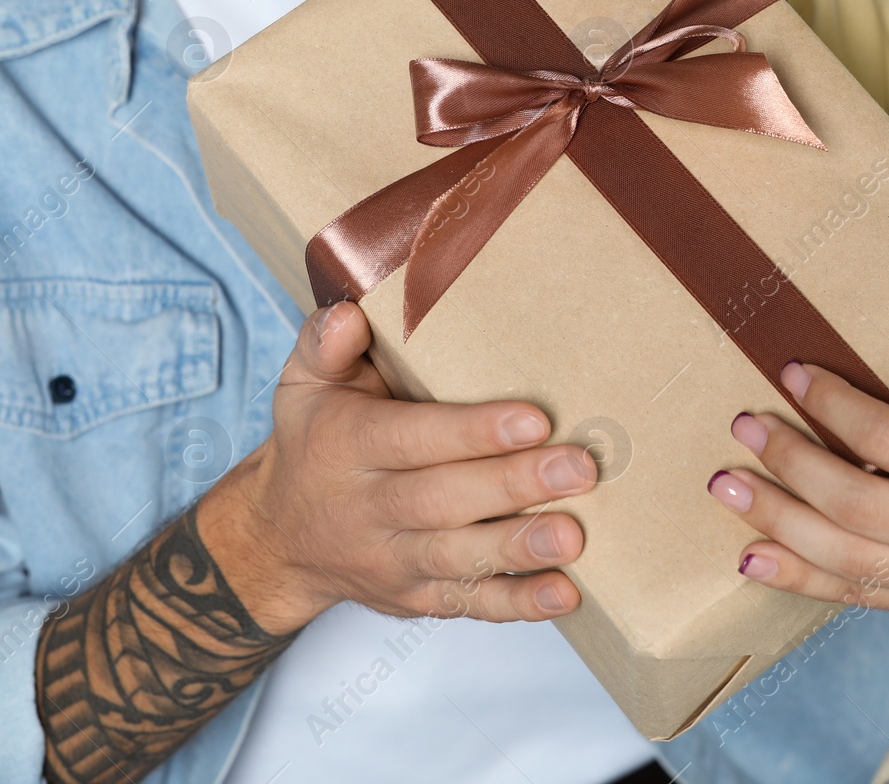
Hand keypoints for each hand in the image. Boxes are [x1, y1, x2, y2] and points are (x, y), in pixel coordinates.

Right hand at [198, 301, 595, 633]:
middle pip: (443, 501)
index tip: (533, 418)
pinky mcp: (418, 598)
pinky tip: (563, 594)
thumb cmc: (316, 440)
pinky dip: (517, 604)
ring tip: (574, 536)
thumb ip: (325, 346)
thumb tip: (349, 315)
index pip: (410, 439)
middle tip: (578, 469)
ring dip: (519, 549)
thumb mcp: (304, 386)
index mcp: (348, 447)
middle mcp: (370, 509)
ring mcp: (394, 561)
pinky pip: (468, 605)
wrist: (278, 536)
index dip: (471, 432)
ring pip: (458, 558)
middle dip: (512, 486)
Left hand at [706, 361, 888, 614]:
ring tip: (726, 483)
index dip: (835, 405)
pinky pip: (852, 595)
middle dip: (791, 461)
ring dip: (777, 519)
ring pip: (844, 557)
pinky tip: (752, 556)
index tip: (794, 374)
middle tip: (746, 423)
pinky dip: (797, 579)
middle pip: (856, 502)